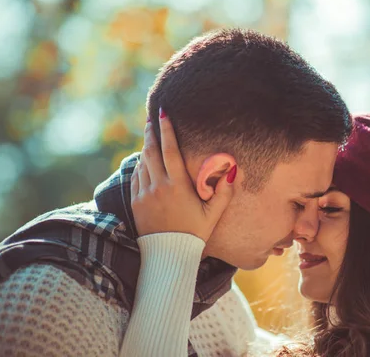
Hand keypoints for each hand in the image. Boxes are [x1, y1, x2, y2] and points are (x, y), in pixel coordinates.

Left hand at [130, 109, 235, 240]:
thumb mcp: (213, 214)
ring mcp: (144, 194)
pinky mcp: (136, 202)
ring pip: (143, 163)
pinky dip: (141, 164)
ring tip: (150, 135)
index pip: (170, 150)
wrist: (169, 255)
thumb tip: (233, 170)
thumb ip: (224, 191)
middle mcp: (158, 186)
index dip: (167, 130)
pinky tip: (145, 160)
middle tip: (152, 118)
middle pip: (152, 151)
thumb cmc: (195, 233)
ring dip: (146, 147)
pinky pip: (137, 177)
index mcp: (177, 186)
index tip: (163, 113)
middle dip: (152, 132)